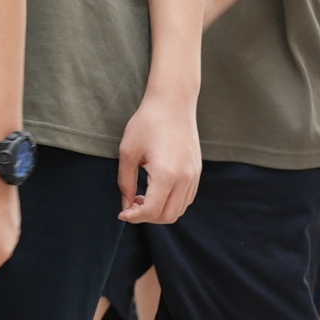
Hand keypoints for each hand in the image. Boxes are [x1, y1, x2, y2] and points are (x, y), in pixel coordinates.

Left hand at [114, 91, 202, 227]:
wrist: (173, 102)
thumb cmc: (147, 123)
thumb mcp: (128, 152)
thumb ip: (125, 182)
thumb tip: (126, 205)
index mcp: (166, 174)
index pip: (151, 211)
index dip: (134, 217)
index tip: (122, 213)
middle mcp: (185, 178)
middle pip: (168, 216)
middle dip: (147, 217)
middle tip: (131, 205)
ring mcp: (194, 175)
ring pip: (180, 210)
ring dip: (160, 211)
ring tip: (143, 197)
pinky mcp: (197, 171)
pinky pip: (187, 198)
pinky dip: (172, 202)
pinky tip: (157, 190)